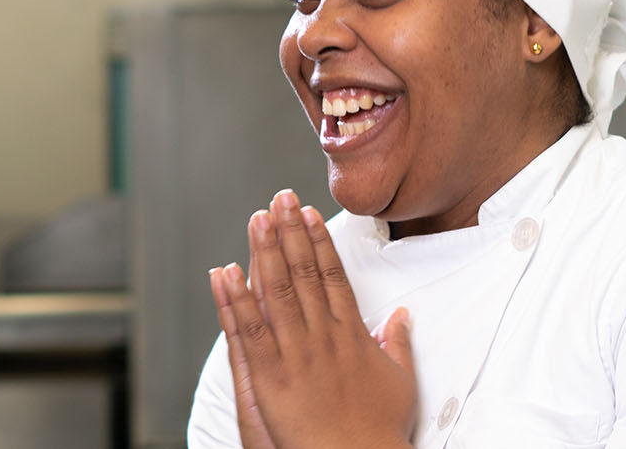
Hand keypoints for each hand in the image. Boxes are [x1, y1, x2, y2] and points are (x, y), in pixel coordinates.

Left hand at [211, 190, 416, 448]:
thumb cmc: (379, 431)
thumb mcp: (401, 382)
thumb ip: (397, 344)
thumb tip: (401, 316)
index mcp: (351, 334)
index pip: (333, 276)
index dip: (319, 241)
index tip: (309, 215)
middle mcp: (322, 336)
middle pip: (304, 273)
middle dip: (291, 232)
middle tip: (281, 199)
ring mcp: (295, 354)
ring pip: (276, 293)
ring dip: (264, 252)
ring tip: (257, 219)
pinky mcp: (269, 378)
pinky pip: (247, 332)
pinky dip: (234, 300)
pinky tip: (224, 273)